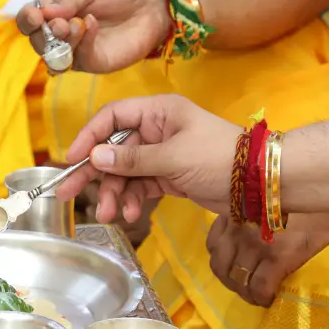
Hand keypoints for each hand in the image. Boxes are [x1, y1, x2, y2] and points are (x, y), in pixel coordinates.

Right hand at [15, 0, 170, 74]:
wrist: (148, 7)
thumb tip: (46, 12)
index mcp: (51, 12)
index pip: (28, 19)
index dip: (27, 19)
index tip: (36, 15)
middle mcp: (58, 34)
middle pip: (36, 41)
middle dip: (44, 33)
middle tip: (61, 24)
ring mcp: (73, 51)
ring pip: (53, 55)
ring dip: (62, 40)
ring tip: (78, 23)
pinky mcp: (92, 62)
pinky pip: (79, 58)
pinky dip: (83, 41)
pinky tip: (92, 25)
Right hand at [54, 94, 241, 223]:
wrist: (258, 183)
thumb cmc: (219, 158)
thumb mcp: (173, 157)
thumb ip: (132, 159)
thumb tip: (95, 156)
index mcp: (158, 112)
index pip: (112, 117)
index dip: (89, 136)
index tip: (72, 160)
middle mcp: (157, 129)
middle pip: (114, 148)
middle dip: (95, 173)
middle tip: (69, 194)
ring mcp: (162, 154)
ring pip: (126, 172)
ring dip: (115, 194)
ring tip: (110, 216)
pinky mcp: (169, 176)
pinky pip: (141, 186)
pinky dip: (134, 200)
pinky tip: (132, 214)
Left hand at [207, 212, 328, 306]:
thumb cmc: (305, 197)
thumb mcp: (268, 200)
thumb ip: (251, 213)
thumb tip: (248, 231)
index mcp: (236, 213)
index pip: (212, 245)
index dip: (222, 261)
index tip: (235, 267)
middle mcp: (240, 228)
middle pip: (220, 267)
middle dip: (232, 281)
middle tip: (247, 286)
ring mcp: (256, 244)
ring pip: (238, 280)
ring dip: (246, 293)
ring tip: (258, 295)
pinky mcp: (278, 258)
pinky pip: (259, 287)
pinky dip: (262, 298)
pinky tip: (270, 299)